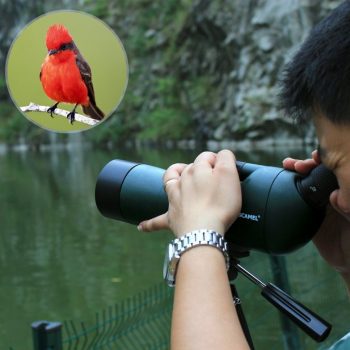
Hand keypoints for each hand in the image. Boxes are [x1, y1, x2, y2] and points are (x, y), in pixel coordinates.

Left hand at [138, 150, 241, 236]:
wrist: (202, 231)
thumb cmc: (219, 203)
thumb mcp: (229, 173)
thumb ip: (225, 158)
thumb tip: (220, 154)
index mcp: (196, 169)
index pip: (206, 157)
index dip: (218, 162)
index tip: (227, 172)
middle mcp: (182, 181)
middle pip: (191, 168)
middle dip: (201, 170)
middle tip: (216, 182)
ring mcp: (174, 199)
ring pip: (169, 182)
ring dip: (173, 178)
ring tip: (177, 179)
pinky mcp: (171, 218)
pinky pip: (157, 221)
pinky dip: (150, 223)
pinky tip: (142, 226)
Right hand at [283, 151, 349, 286]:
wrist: (349, 261)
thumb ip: (347, 206)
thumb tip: (335, 196)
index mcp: (346, 193)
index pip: (335, 172)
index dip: (326, 162)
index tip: (317, 158)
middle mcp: (333, 194)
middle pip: (319, 173)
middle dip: (309, 164)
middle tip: (301, 164)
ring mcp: (321, 203)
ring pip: (308, 181)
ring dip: (298, 171)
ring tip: (290, 165)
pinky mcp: (309, 213)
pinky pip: (298, 198)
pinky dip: (290, 188)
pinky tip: (285, 178)